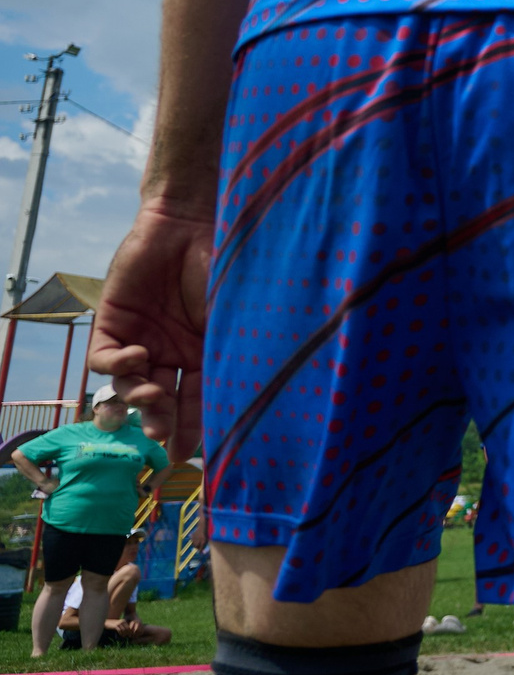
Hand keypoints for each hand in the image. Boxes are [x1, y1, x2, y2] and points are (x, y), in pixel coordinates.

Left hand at [88, 201, 214, 457]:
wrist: (192, 219)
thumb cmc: (225, 264)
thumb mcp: (235, 318)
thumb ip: (234, 356)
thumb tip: (247, 401)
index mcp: (204, 352)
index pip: (195, 400)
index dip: (190, 429)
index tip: (185, 455)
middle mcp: (170, 350)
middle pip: (159, 400)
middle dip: (159, 421)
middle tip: (163, 433)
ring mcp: (140, 336)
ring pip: (127, 385)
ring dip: (137, 397)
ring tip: (150, 394)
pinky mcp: (112, 320)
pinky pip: (104, 359)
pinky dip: (116, 366)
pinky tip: (139, 356)